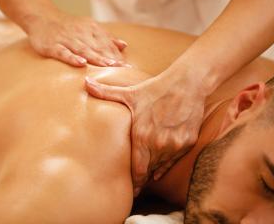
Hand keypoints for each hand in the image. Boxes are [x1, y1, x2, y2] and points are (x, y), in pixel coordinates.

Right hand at [25, 10, 126, 66]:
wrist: (41, 17)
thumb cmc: (67, 26)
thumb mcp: (88, 28)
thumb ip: (106, 37)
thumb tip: (124, 46)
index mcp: (90, 29)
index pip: (106, 43)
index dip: (117, 55)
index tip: (128, 67)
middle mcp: (80, 33)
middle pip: (98, 47)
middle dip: (111, 58)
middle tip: (123, 69)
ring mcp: (66, 39)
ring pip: (83, 50)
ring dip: (97, 58)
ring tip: (109, 66)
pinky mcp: (53, 46)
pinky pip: (64, 52)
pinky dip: (72, 58)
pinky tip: (81, 64)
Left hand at [85, 68, 205, 195]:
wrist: (186, 83)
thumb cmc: (155, 88)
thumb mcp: (129, 92)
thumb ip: (105, 92)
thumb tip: (85, 83)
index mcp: (142, 136)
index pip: (137, 170)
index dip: (134, 183)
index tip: (131, 191)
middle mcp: (158, 144)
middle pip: (149, 170)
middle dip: (142, 177)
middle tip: (136, 187)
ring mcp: (175, 144)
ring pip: (162, 165)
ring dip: (154, 169)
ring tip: (146, 175)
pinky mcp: (188, 142)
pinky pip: (175, 160)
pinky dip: (167, 163)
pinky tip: (161, 167)